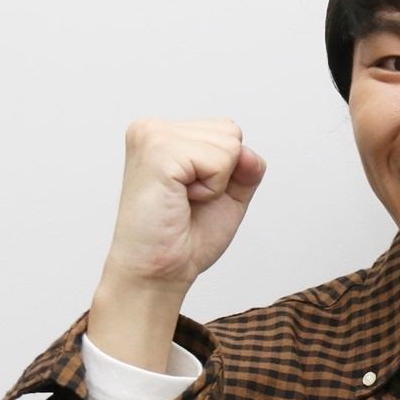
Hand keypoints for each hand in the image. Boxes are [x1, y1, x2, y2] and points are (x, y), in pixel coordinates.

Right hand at [88, 117, 264, 370]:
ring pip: (229, 144)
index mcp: (162, 133)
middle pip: (231, 132)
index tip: (193, 194)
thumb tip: (248, 152)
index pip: (227, 129)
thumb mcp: (228, 194)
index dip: (226, 169)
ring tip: (183, 201)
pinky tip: (181, 201)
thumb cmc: (185, 237)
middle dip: (223, 174)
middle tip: (188, 200)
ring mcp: (152, 137)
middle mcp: (151, 128)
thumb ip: (246, 166)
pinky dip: (212, 189)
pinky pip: (220, 160)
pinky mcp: (158, 153)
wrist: (159, 271)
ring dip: (216, 183)